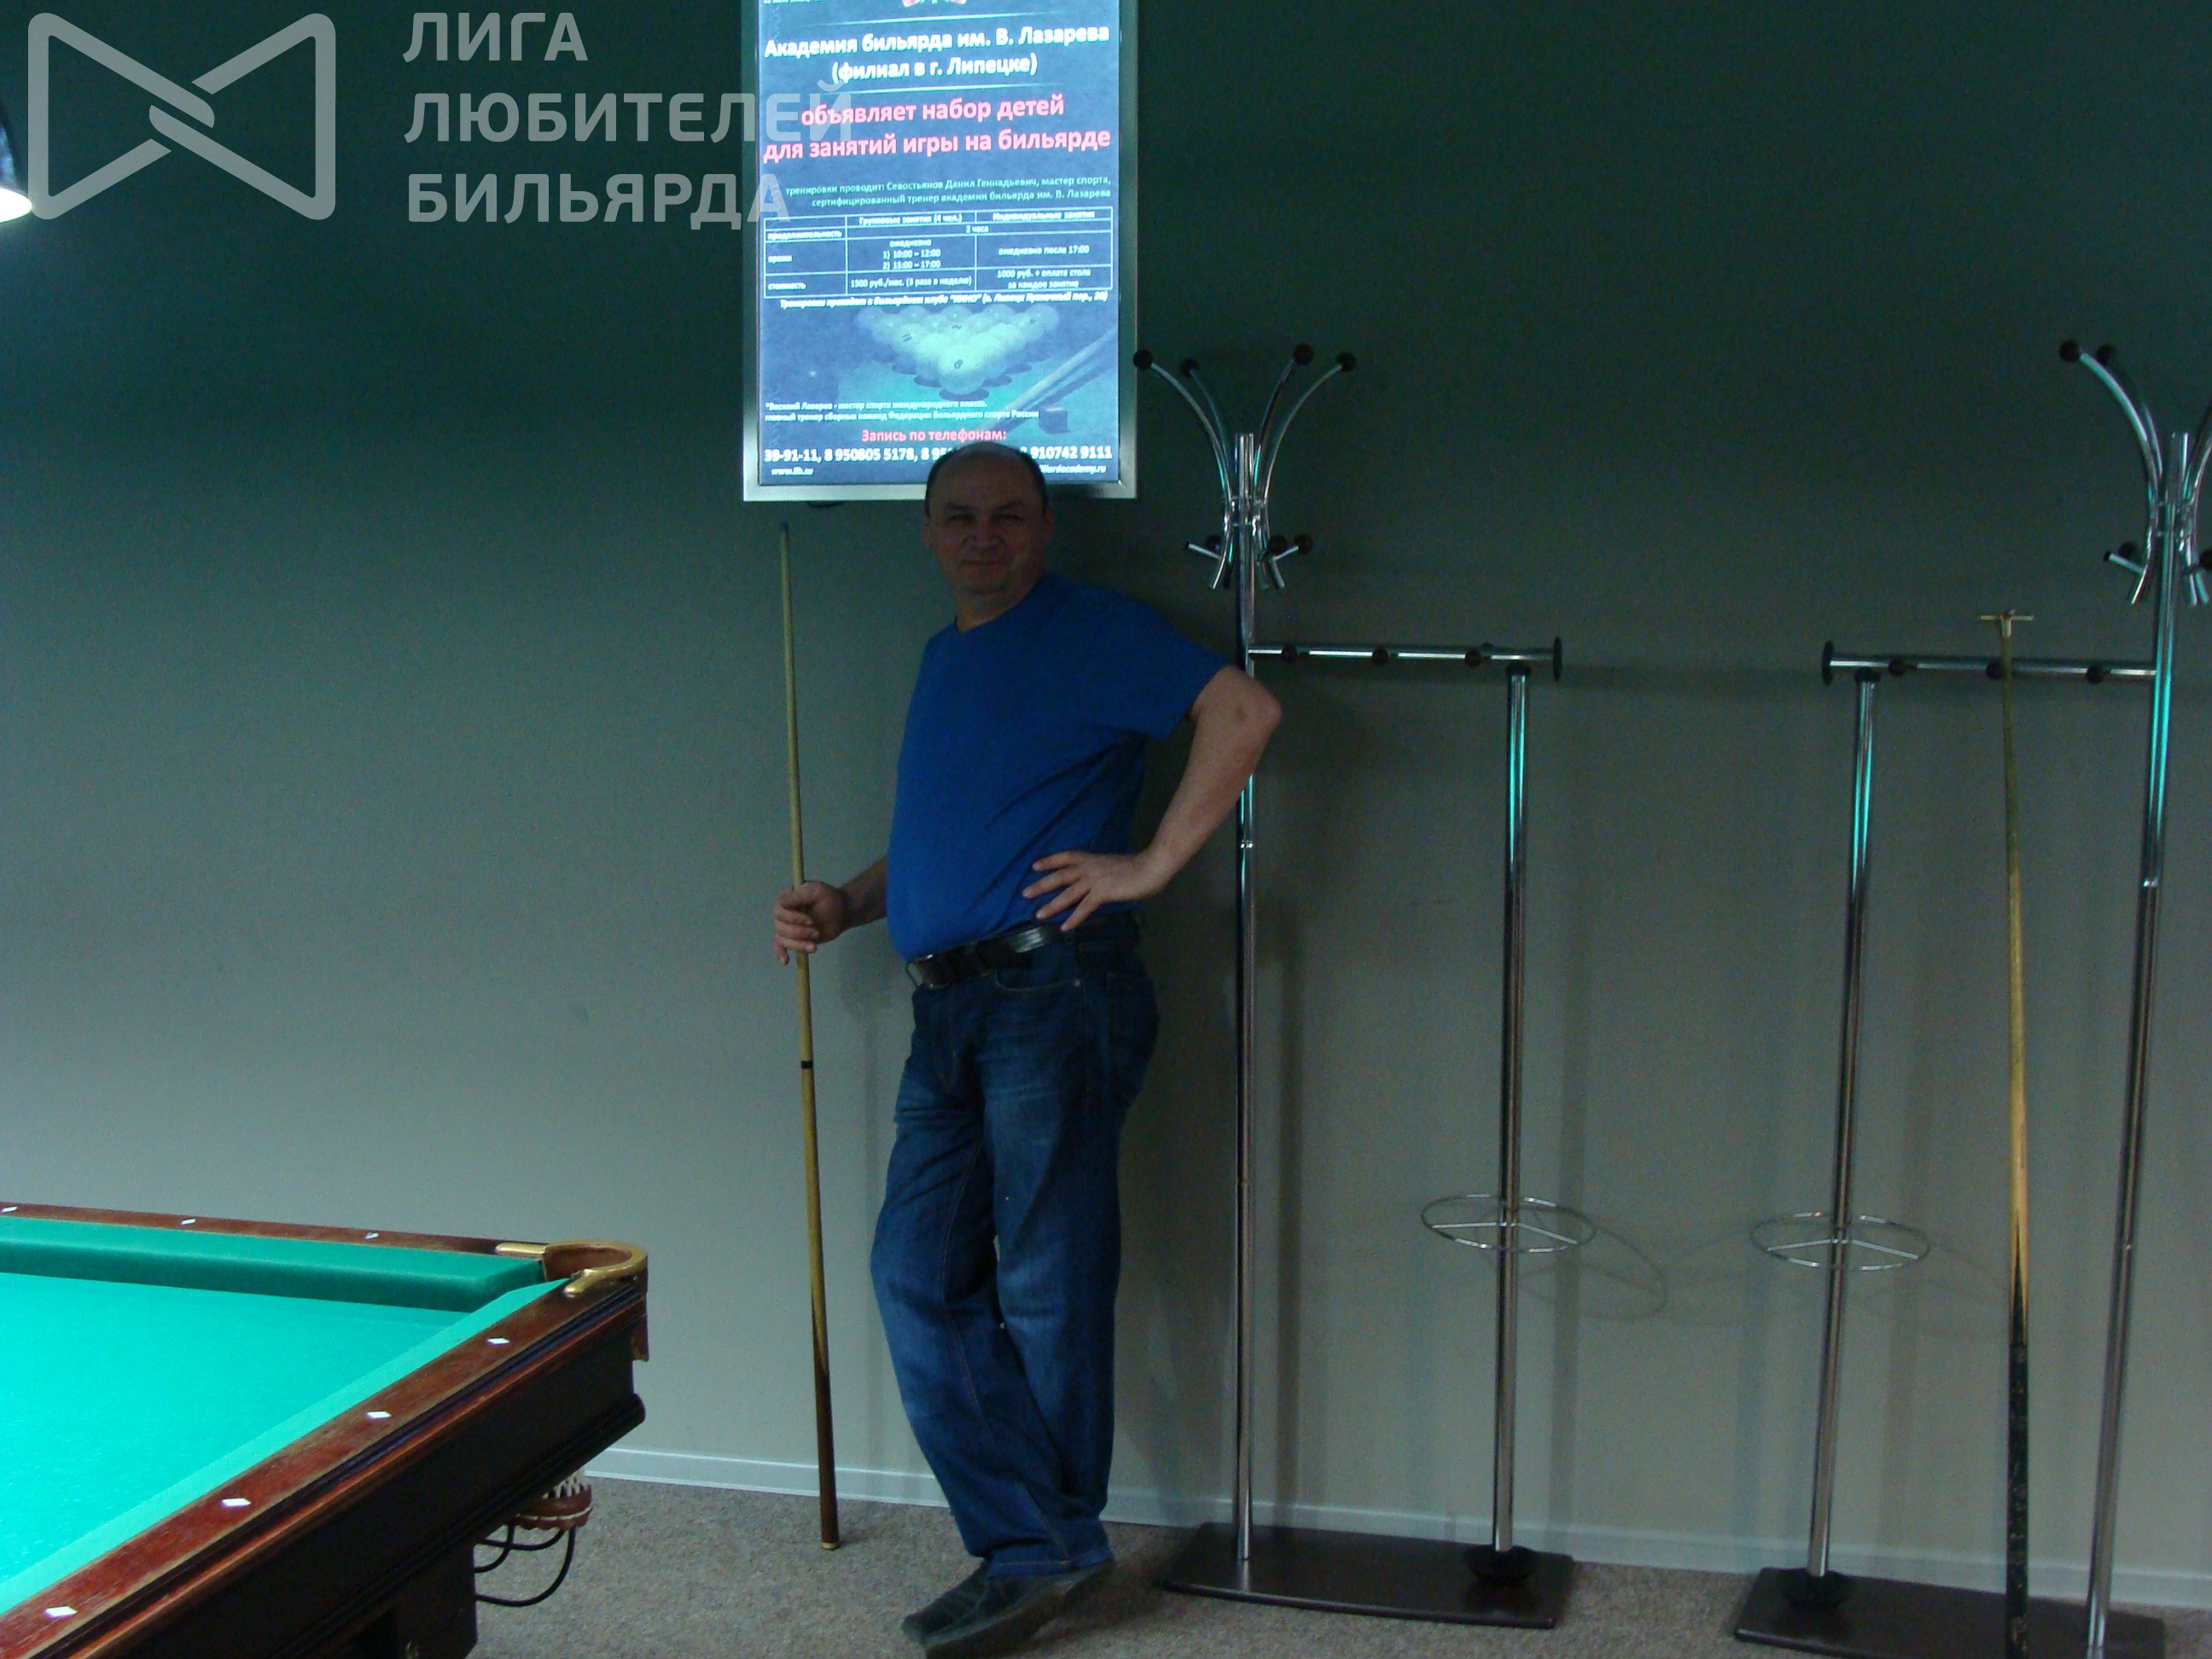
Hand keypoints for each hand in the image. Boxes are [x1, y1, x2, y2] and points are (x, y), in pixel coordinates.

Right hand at [774, 880, 849, 963]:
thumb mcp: (816, 891)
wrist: (841, 913)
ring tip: (814, 946)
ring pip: (782, 939)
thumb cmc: (830, 899)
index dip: (793, 918)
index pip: (779, 910)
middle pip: (780, 927)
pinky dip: (780, 953)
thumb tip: (781, 903)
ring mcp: (786, 926)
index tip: (811, 921)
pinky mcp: (793, 939)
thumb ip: (799, 896)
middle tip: (816, 932)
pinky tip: (786, 960)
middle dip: (799, 932)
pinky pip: (780, 946)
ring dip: (798, 944)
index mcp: (786, 898)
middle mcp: (782, 912)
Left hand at [1022, 848, 1168, 929]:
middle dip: (1042, 885)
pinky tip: (1064, 928)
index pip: (1066, 857)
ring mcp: (1095, 881)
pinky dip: (1074, 918)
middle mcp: (1089, 868)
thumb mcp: (1114, 864)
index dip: (1049, 861)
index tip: (1035, 866)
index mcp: (1092, 859)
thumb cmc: (1138, 866)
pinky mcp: (1103, 893)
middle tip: (1025, 893)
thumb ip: (1103, 871)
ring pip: (1068, 894)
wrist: (1151, 867)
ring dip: (1052, 905)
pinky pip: (1084, 908)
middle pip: (1060, 876)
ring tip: (1038, 915)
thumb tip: (1098, 879)